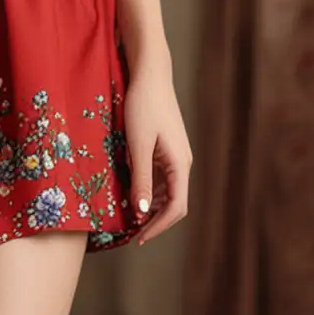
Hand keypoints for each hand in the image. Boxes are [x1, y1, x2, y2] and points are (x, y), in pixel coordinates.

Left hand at [122, 55, 190, 245]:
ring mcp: (176, 156)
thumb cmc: (143, 107)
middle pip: (175, 203)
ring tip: (130, 218)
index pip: (176, 207)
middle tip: (133, 233)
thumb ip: (141, 179)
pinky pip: (162, 177)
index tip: (140, 239)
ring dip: (153, 206)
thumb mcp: (138, 145)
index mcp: (180, 165)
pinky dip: (150, 190)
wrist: (150, 75)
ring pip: (168, 191)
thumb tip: (143, 213)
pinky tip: (133, 193)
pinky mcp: (167, 148)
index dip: (159, 226)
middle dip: (156, 220)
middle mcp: (183, 163)